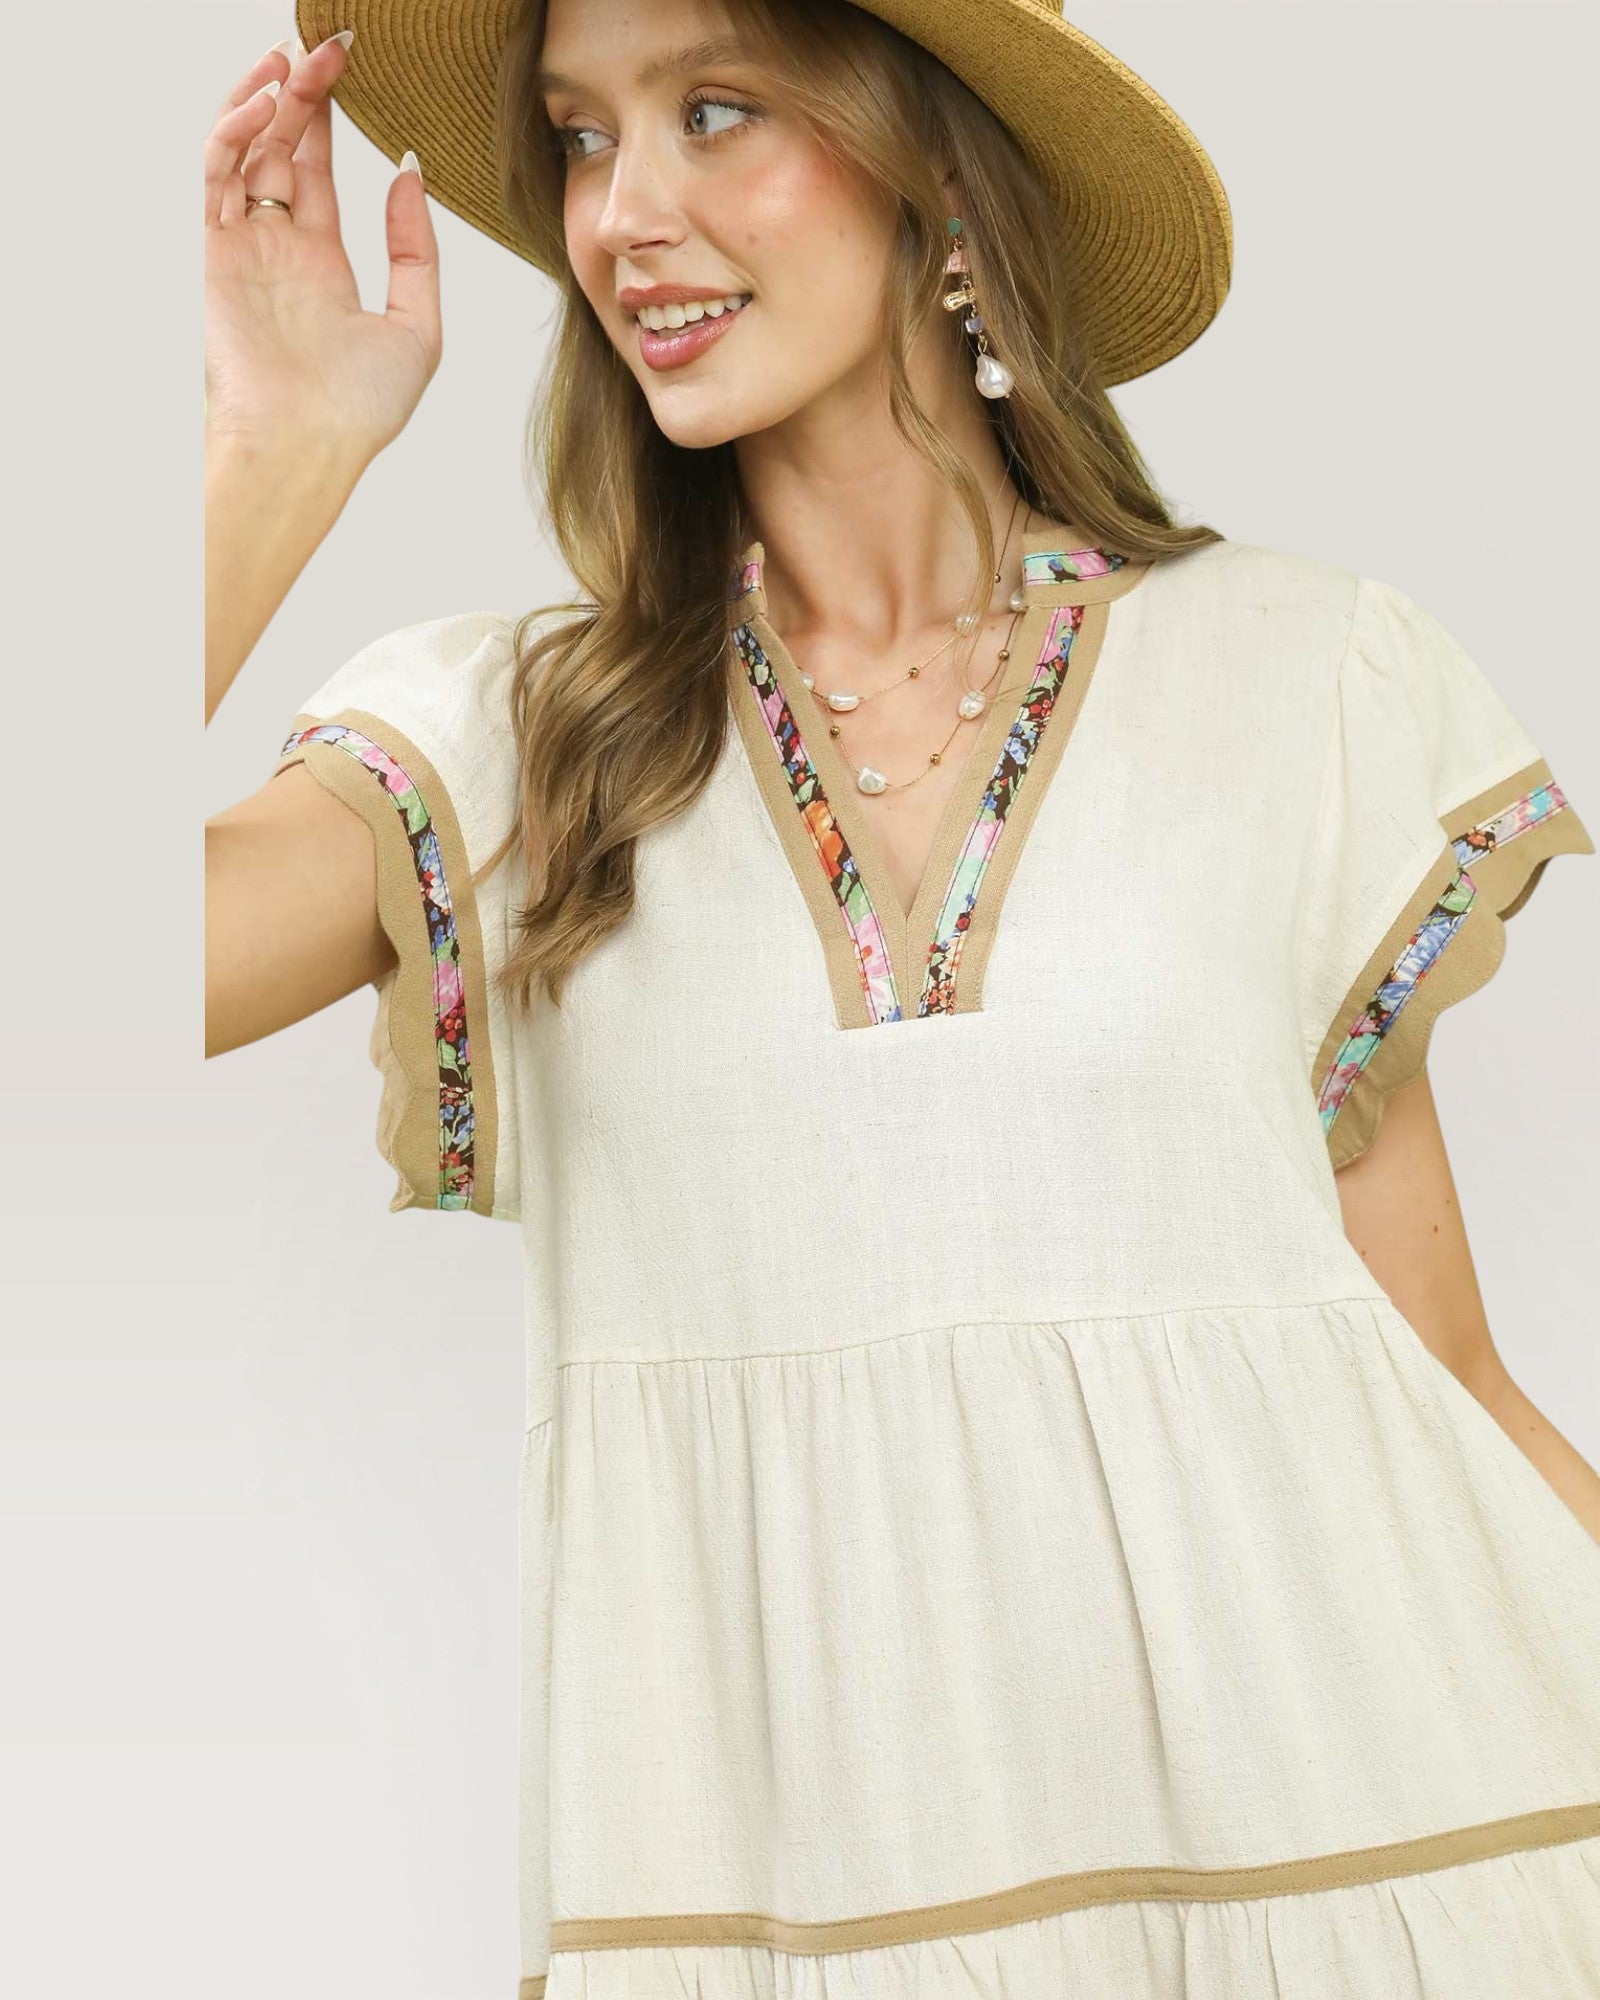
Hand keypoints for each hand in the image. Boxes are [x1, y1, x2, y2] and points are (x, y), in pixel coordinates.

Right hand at [203, 34, 441, 471]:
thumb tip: (411, 172)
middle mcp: (279, 249)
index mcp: (321, 264)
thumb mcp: (418, 326)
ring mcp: (245, 247)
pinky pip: (219, 175)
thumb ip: (417, 249)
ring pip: (245, 150)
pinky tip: (269, 104)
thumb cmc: (361, 409)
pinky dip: (237, 132)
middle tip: (326, 44)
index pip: (318, 170)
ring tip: (294, 56)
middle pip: (282, 148)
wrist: (309, 445)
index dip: (329, 118)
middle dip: (301, 93)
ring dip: (265, 98)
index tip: (348, 69)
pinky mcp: (216, 251)